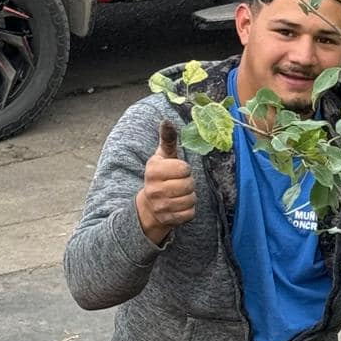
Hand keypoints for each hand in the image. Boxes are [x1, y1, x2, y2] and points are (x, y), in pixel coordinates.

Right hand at [136, 119, 195, 244]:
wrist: (149, 206)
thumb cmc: (161, 176)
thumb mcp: (163, 157)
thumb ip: (167, 140)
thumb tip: (166, 121)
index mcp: (153, 170)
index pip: (184, 168)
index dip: (184, 169)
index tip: (177, 171)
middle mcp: (153, 189)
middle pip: (189, 184)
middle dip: (189, 184)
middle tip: (180, 184)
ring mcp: (160, 206)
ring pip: (191, 199)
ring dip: (190, 197)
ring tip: (180, 194)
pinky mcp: (168, 219)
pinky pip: (190, 213)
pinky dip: (189, 210)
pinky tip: (179, 206)